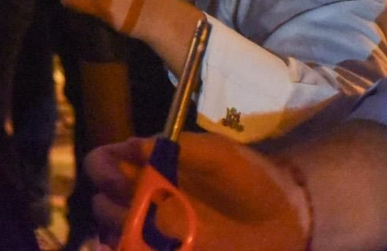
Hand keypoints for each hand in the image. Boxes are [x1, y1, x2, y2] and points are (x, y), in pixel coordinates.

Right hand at [87, 135, 308, 250]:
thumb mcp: (221, 156)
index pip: (103, 161)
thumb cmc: (250, 181)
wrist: (285, 223)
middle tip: (138, 216)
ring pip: (113, 233)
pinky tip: (149, 249)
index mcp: (150, 165)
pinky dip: (132, 250)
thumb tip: (135, 146)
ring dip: (122, 235)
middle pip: (101, 201)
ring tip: (149, 240)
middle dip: (111, 209)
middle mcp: (143, 196)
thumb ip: (182, 147)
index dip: (103, 170)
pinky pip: (133, 250)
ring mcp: (152, 230)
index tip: (121, 182)